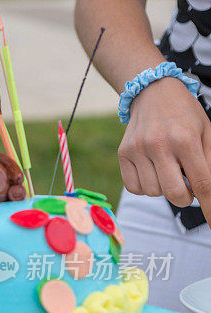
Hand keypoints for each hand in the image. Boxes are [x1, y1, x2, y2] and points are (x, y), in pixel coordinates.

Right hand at [119, 77, 210, 227]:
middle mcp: (159, 144)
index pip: (201, 183)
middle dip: (185, 198)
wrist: (152, 92)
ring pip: (153, 192)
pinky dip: (146, 187)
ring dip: (164, 189)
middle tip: (188, 188)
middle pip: (175, 193)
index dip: (209, 206)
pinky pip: (134, 187)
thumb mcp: (205, 133)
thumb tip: (208, 193)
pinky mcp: (123, 154)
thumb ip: (209, 162)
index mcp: (186, 139)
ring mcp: (138, 150)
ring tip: (168, 171)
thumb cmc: (185, 115)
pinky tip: (152, 172)